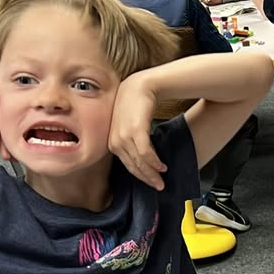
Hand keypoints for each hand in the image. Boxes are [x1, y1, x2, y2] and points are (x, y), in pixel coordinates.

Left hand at [108, 73, 166, 189]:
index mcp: (111, 142)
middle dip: (147, 178)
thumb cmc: (134, 105)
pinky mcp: (136, 130)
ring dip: (152, 172)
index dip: (141, 176)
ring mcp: (124, 136)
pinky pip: (145, 153)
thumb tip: (141, 158)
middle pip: (133, 166)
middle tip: (159, 186)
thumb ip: (129, 142)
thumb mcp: (126, 126)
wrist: (139, 86)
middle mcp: (115, 141)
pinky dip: (154, 162)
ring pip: (139, 162)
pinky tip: (162, 166)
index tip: (152, 182)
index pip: (127, 165)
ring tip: (162, 177)